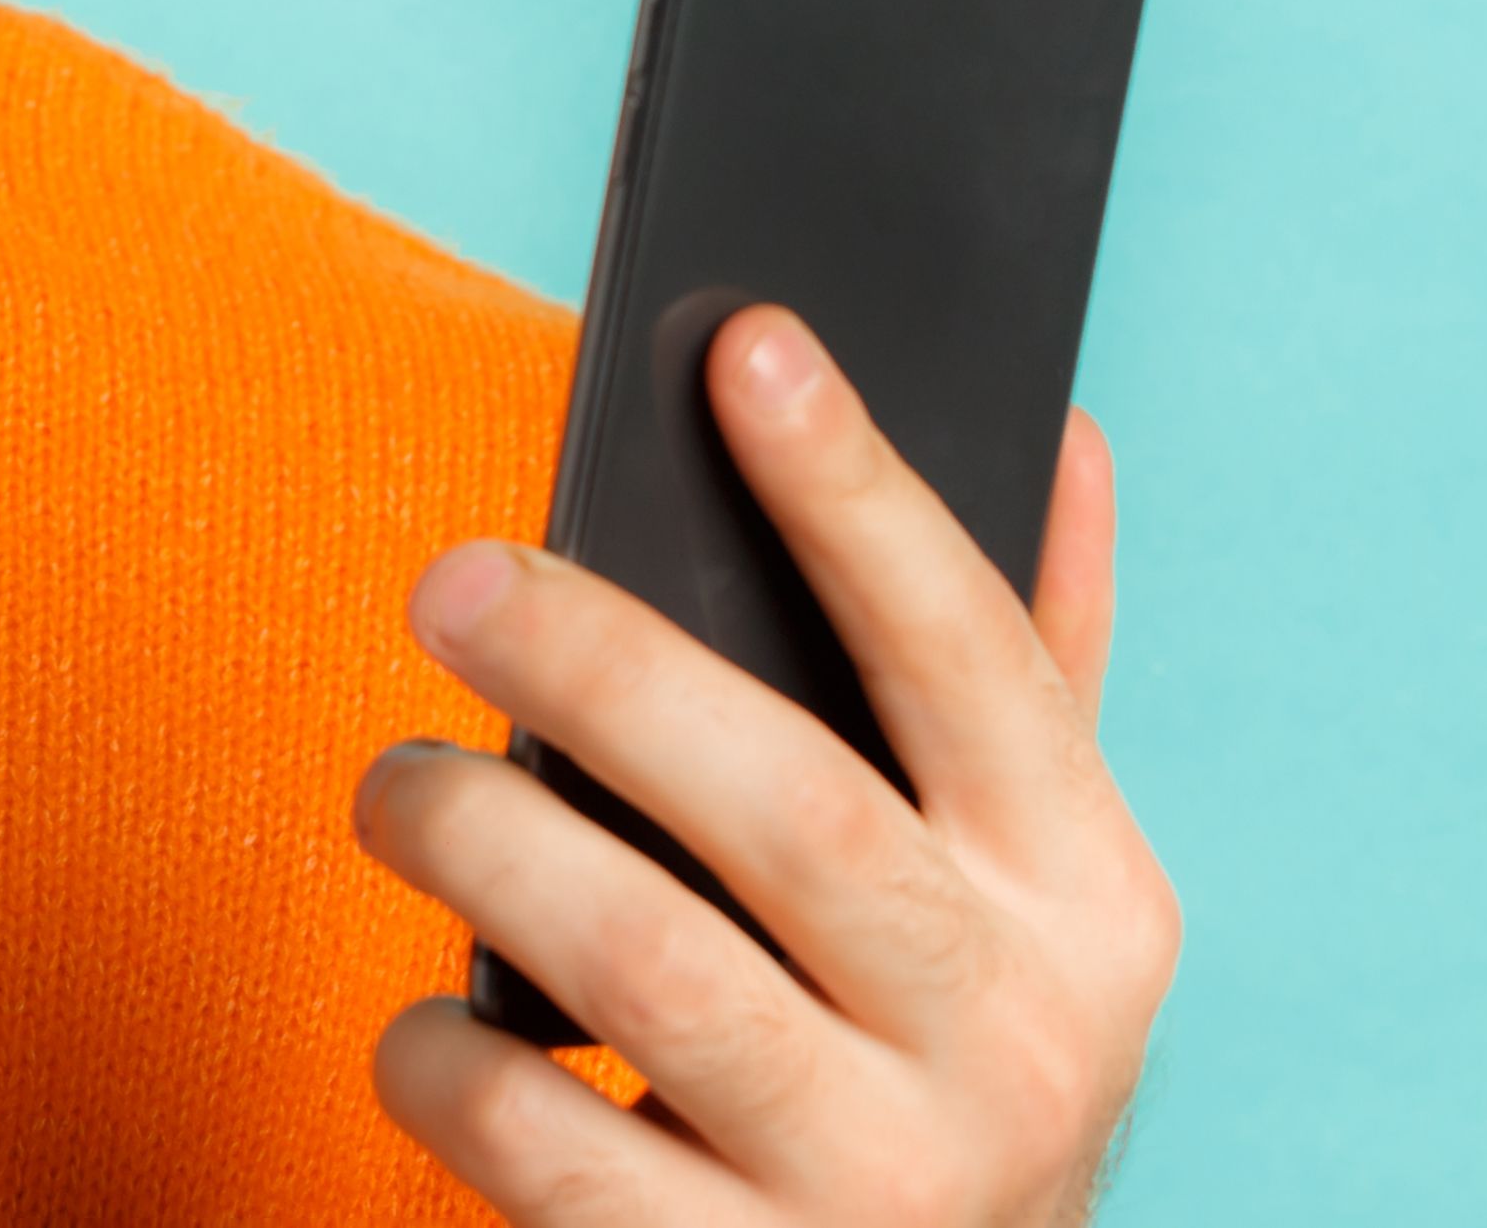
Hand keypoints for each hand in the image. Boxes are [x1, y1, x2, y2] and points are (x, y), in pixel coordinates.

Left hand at [356, 314, 1172, 1221]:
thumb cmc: (946, 1070)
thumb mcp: (1038, 902)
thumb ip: (1036, 681)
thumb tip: (1066, 428)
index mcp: (1092, 911)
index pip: (979, 662)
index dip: (864, 497)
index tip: (749, 344)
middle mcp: (1015, 1050)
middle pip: (797, 809)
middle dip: (609, 672)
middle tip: (451, 584)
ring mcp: (884, 1188)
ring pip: (656, 974)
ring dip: (491, 850)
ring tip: (394, 784)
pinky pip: (549, 1155)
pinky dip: (451, 1063)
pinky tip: (422, 1023)